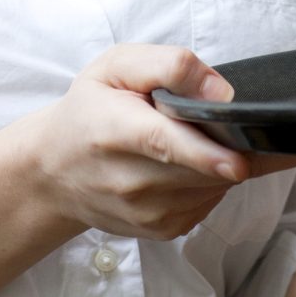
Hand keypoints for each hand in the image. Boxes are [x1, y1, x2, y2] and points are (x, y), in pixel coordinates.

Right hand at [20, 45, 295, 240]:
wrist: (55, 171)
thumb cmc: (91, 110)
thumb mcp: (116, 66)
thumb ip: (169, 66)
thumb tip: (221, 91)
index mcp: (114, 130)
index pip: (163, 144)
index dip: (205, 153)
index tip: (240, 160)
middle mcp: (129, 180)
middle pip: (201, 169)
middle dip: (232, 146)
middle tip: (232, 121)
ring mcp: (146, 212)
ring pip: (215, 187)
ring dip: (223, 162)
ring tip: (198, 138)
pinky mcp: (162, 230)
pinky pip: (210, 203)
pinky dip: (213, 182)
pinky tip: (190, 163)